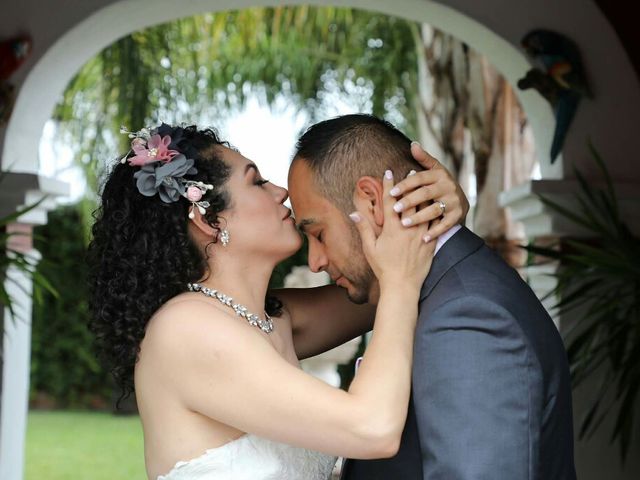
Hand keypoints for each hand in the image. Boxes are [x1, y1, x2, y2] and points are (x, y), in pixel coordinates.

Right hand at [349, 170, 435, 289]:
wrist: (402, 285)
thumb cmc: (383, 268)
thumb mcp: (370, 249)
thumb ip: (364, 229)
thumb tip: (353, 213)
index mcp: (392, 228)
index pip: (390, 201)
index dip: (389, 184)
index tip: (388, 171)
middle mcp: (408, 228)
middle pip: (411, 200)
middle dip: (411, 184)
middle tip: (412, 170)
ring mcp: (422, 234)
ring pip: (426, 209)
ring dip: (425, 194)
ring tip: (427, 183)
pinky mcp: (431, 242)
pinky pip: (436, 222)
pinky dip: (436, 211)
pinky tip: (438, 203)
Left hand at [389, 142, 468, 239]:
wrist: (462, 200)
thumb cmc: (440, 184)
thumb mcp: (434, 169)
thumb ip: (423, 158)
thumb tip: (413, 144)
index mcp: (439, 175)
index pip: (419, 178)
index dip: (405, 184)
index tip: (391, 192)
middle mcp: (448, 186)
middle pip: (425, 194)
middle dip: (409, 201)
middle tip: (395, 208)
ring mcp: (454, 202)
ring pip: (434, 210)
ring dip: (419, 217)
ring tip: (404, 223)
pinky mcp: (458, 215)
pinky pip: (445, 225)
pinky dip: (435, 232)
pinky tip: (423, 238)